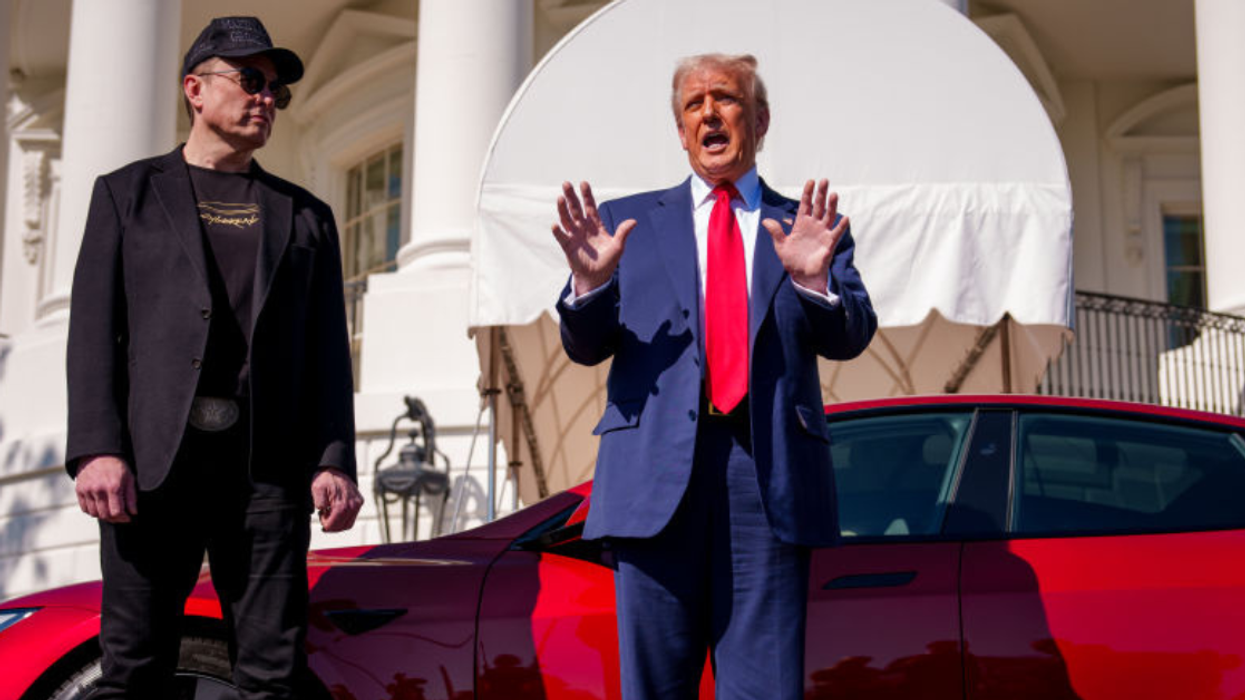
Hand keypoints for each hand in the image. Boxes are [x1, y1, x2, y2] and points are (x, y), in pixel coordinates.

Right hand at [75, 455, 136, 522]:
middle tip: (120, 517)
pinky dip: (92, 511)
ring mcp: (87, 490)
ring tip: (110, 513)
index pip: (116, 512)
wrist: (98, 453)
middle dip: (114, 519)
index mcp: (113, 486)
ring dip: (103, 516)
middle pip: (105, 514)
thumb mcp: (129, 477)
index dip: (123, 518)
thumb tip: (133, 512)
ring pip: (94, 513)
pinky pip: (84, 508)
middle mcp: (98, 489)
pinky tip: (100, 508)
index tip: (127, 518)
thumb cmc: (116, 465)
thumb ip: (131, 496)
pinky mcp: (79, 490)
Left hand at [311, 468, 363, 531]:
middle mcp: (352, 505)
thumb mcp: (317, 488)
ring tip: (331, 513)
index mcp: (341, 504)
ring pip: (348, 524)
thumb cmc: (325, 479)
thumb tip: (323, 510)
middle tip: (324, 516)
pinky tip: (337, 511)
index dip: (325, 524)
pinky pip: (352, 517)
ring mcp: (357, 504)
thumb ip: (319, 502)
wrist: (335, 469)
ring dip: (338, 523)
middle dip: (331, 525)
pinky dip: (344, 518)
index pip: (333, 525)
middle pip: (341, 527)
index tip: (321, 515)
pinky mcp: (359, 501)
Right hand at [551, 181, 635, 295]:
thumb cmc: (607, 262)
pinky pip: (562, 238)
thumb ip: (623, 233)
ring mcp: (574, 236)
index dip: (587, 195)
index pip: (590, 206)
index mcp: (595, 225)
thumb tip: (634, 221)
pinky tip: (556, 225)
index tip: (583, 183)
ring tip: (560, 198)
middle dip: (571, 197)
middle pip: (576, 209)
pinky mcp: (568, 247)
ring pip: (567, 219)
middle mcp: (583, 228)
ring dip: (563, 209)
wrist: (596, 278)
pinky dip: (558, 232)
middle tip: (566, 184)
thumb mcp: (618, 247)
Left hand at [762, 179, 848, 291]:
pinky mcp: (829, 243)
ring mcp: (822, 233)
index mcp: (801, 224)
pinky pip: (836, 233)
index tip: (811, 182)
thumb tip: (765, 221)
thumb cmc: (792, 260)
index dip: (808, 193)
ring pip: (829, 216)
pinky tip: (845, 218)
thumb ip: (776, 232)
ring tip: (834, 194)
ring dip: (832, 205)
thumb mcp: (781, 245)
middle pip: (819, 206)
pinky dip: (841, 226)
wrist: (801, 275)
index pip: (805, 205)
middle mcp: (814, 226)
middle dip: (821, 194)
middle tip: (825, 181)